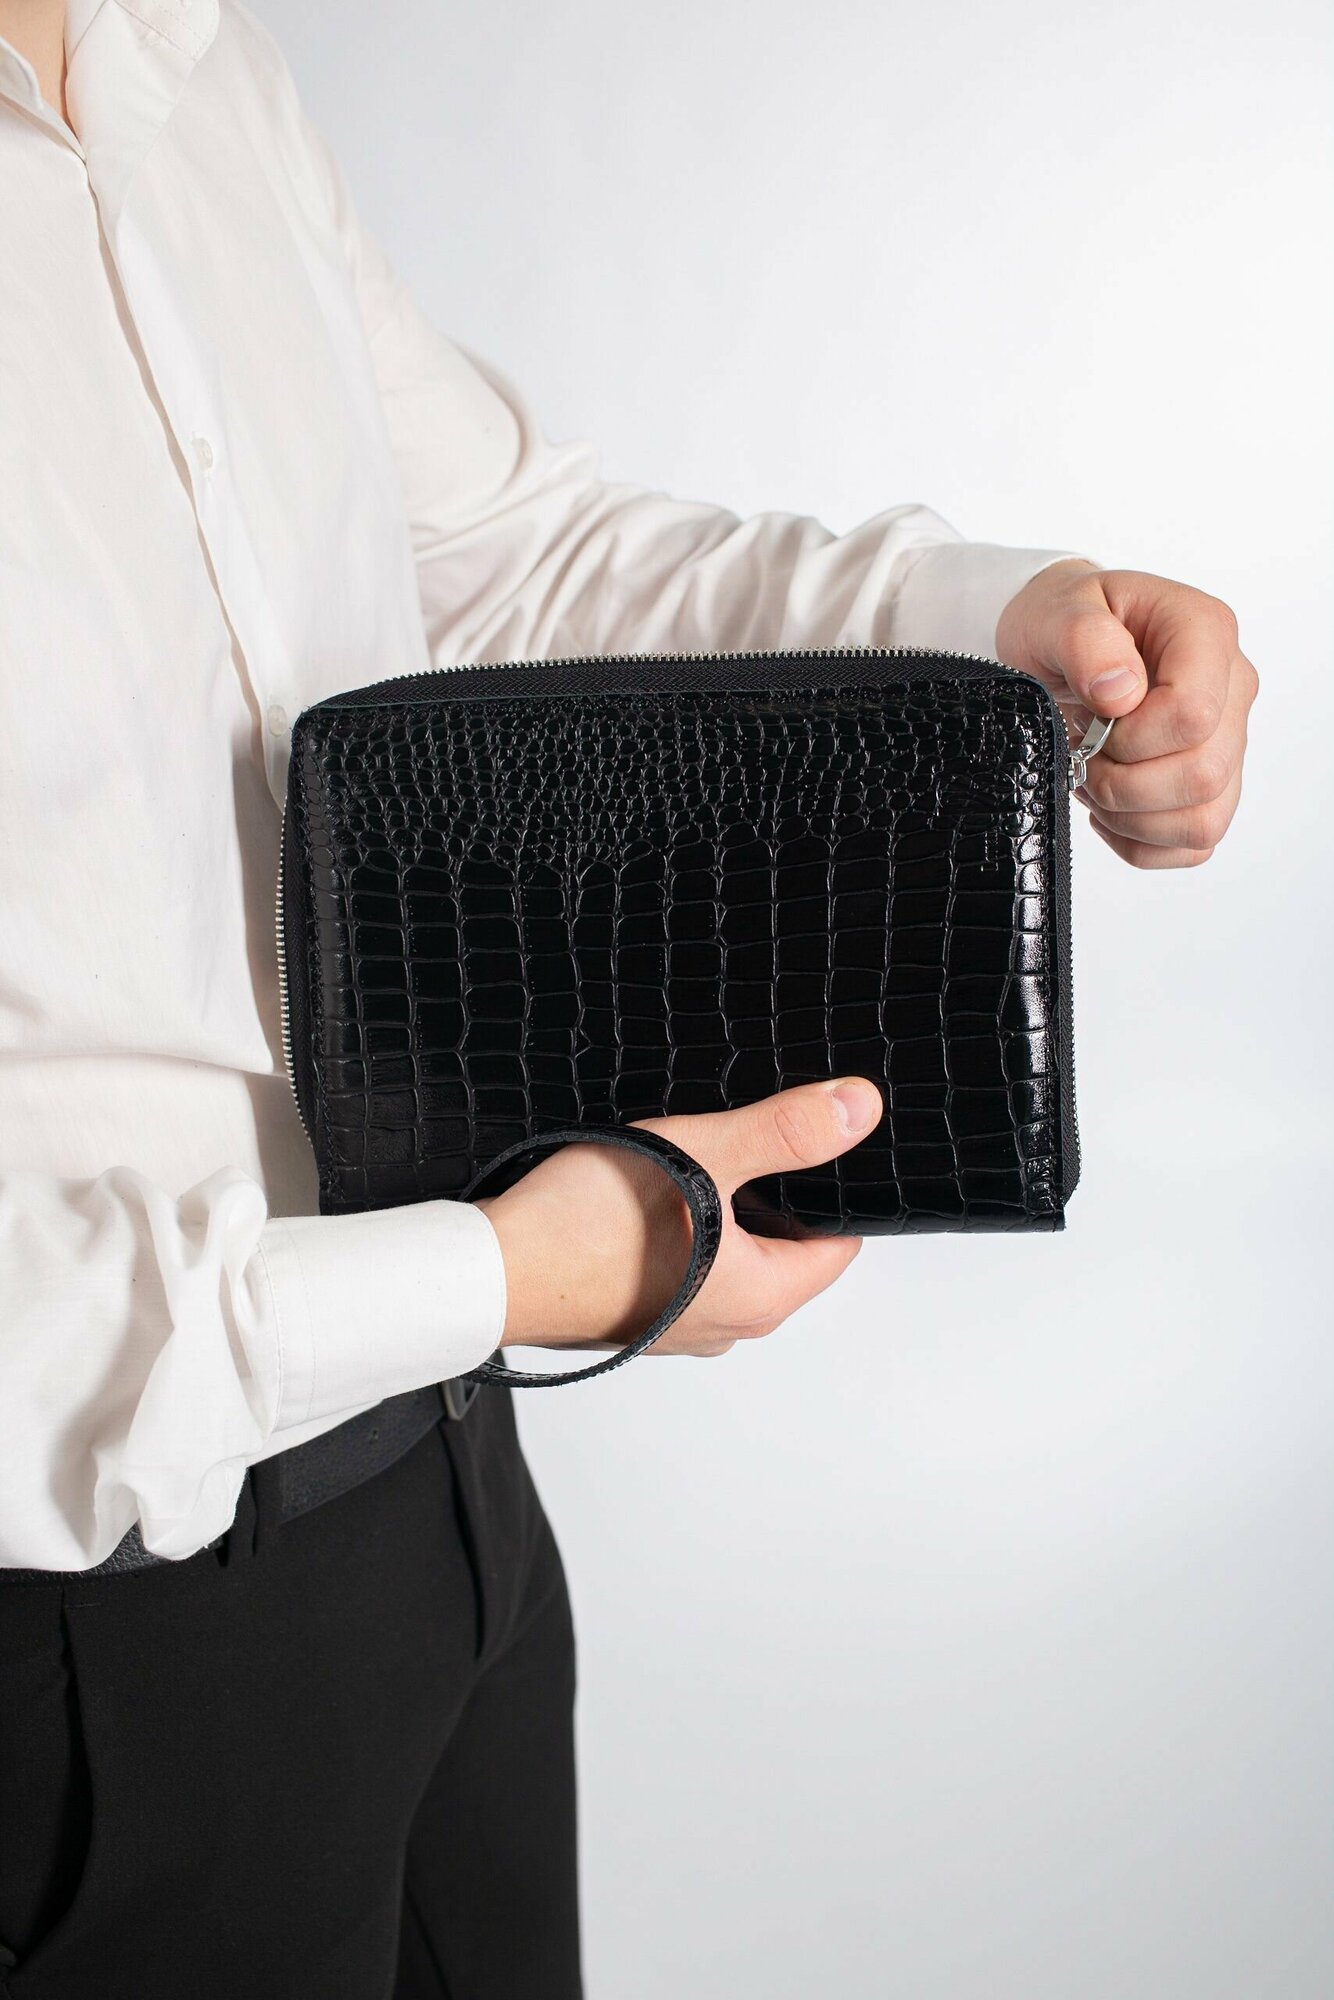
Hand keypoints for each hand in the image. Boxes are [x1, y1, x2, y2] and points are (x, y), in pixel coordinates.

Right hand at [473, 1078, 882, 1358]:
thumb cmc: (584, 1226)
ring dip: (715, 1213)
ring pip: (727, 1258)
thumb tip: (859, 1110)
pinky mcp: (635, 1320)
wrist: (488, 1272)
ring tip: (684, 1166)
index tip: (807, 1147)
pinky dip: (673, 1234)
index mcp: (762, 1298)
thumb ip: (784, 1132)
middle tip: (737, 1145)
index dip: (830, 1187)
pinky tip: (640, 1199)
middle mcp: (727, 1327)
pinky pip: (680, 1271)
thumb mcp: (701, 1154)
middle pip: (781, 1249)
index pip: (837, 1243)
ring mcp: (678, 1329)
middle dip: (767, 1195)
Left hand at [994, 559, 1259, 868]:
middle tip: (1081, 757)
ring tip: (1093, 779)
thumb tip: (1120, 693)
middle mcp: (1231, 688)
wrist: (1058, 644)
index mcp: (1205, 632)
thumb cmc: (1061, 621)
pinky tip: (1108, 809)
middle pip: (1202, 776)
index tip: (1089, 724)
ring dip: (1131, 817)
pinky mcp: (1212, 787)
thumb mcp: (1054, 613)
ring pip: (1203, 821)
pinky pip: (1194, 845)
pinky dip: (1140, 841)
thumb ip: (1084, 639)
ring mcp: (1227, 742)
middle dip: (1124, 784)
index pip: (1193, 714)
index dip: (1131, 738)